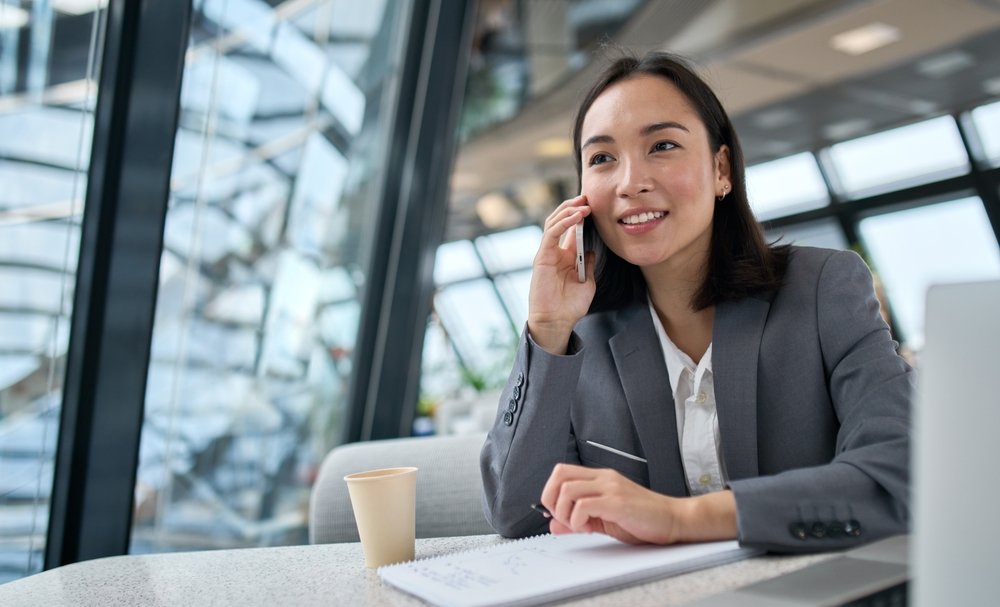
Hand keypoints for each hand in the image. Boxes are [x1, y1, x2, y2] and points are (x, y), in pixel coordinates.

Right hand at [527, 195, 595, 353]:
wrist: (557, 321)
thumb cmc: (571, 306)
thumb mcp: (588, 282)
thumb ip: (588, 264)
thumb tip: (592, 249)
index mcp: (566, 256)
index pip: (572, 229)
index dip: (581, 216)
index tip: (595, 206)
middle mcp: (555, 252)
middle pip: (561, 221)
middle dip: (573, 207)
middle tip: (588, 197)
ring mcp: (547, 253)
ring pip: (554, 223)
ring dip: (569, 210)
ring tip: (584, 203)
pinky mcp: (542, 257)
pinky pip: (551, 233)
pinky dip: (563, 223)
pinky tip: (577, 216)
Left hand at [539, 463, 737, 544]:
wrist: (673, 520)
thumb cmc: (643, 520)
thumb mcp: (604, 520)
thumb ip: (578, 521)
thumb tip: (553, 525)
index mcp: (600, 478)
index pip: (562, 472)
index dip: (550, 491)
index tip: (557, 513)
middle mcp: (604, 478)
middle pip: (560, 475)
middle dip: (551, 499)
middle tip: (562, 518)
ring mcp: (611, 488)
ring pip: (568, 490)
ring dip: (564, 512)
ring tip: (578, 526)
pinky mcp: (617, 502)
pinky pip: (583, 506)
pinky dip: (577, 521)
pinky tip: (588, 529)